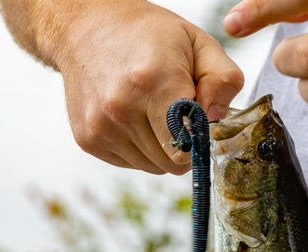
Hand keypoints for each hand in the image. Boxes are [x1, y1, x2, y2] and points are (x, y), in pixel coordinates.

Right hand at [32, 0, 244, 173]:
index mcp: (153, 81)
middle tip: (176, 114)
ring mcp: (100, 127)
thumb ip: (223, 80)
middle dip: (182, 145)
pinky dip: (138, 147)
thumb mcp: (197, 42)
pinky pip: (130, 163)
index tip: (198, 122)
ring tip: (152, 111)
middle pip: (171, 163)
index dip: (199, 141)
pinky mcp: (88, 140)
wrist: (84, 29)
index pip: (186, 149)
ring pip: (152, 166)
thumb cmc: (146, 34)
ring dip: (160, 147)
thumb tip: (217, 117)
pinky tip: (132, 117)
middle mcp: (121, 108)